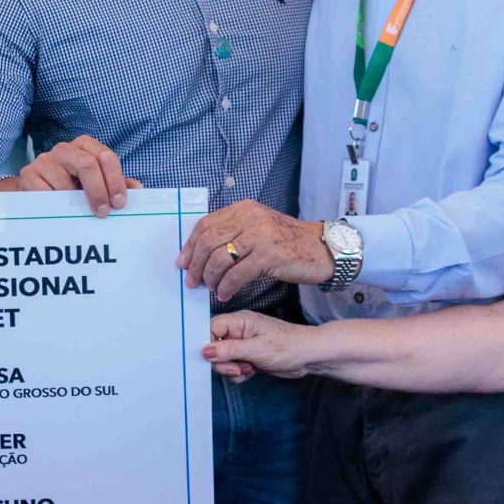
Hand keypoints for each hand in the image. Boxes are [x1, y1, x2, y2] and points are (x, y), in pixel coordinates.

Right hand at [9, 136, 139, 215]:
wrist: (34, 192)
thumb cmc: (71, 188)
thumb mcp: (95, 185)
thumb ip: (116, 186)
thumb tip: (137, 188)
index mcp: (85, 146)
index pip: (105, 156)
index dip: (115, 180)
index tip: (119, 203)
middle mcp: (64, 149)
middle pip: (87, 163)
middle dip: (98, 191)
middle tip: (103, 212)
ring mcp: (44, 160)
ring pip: (64, 182)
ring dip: (75, 203)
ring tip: (79, 214)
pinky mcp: (28, 174)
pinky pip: (45, 193)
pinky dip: (55, 205)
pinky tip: (59, 212)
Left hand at [179, 201, 330, 301]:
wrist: (322, 248)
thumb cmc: (288, 242)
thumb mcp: (258, 228)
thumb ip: (233, 233)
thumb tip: (201, 253)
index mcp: (243, 209)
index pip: (205, 225)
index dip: (190, 246)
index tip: (182, 263)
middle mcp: (249, 218)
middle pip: (209, 242)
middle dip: (196, 265)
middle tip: (192, 281)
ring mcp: (260, 235)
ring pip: (220, 259)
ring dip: (211, 278)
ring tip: (211, 289)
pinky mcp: (269, 255)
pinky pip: (237, 274)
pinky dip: (227, 287)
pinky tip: (225, 294)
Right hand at [203, 310, 314, 381]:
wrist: (310, 357)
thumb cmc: (289, 346)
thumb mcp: (256, 349)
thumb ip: (229, 350)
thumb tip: (204, 350)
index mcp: (239, 321)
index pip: (209, 328)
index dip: (207, 344)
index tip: (212, 358)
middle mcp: (238, 331)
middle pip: (213, 347)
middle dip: (222, 362)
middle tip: (238, 368)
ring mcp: (242, 345)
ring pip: (222, 360)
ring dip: (232, 369)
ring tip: (249, 368)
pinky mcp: (247, 357)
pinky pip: (231, 368)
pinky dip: (238, 374)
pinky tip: (252, 371)